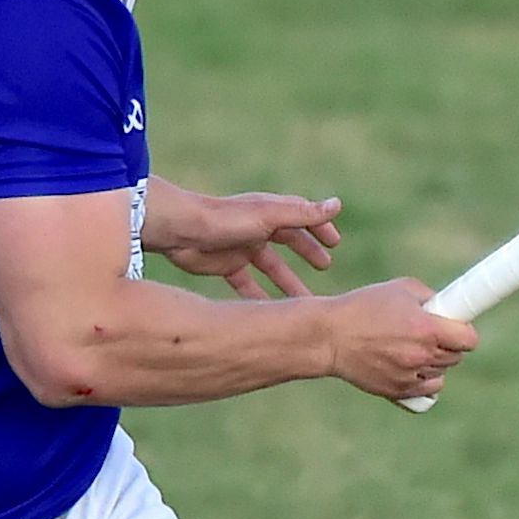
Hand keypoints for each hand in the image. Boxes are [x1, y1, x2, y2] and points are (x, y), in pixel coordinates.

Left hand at [158, 191, 343, 297]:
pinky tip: (270, 314)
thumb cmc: (225, 220)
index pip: (301, 217)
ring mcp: (241, 247)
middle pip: (288, 242)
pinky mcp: (226, 265)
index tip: (335, 243)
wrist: (180, 230)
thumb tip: (337, 204)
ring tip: (304, 302)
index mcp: (270, 212)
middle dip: (307, 252)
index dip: (319, 228)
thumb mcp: (270, 217)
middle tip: (325, 267)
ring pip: (271, 267)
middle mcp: (257, 228)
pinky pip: (248, 284)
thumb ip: (303, 214)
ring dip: (288, 282)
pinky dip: (260, 297)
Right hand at [323, 278, 478, 401]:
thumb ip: (430, 297)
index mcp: (426, 329)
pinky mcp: (398, 392)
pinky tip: (409, 366)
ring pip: (441, 374)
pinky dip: (423, 381)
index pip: (469, 340)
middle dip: (448, 344)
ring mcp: (410, 377)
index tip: (458, 327)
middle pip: (456, 357)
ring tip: (411, 347)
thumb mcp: (400, 289)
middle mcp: (421, 356)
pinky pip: (427, 391)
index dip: (465, 332)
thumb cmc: (362, 307)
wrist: (328, 337)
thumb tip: (447, 306)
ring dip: (435, 362)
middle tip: (429, 332)